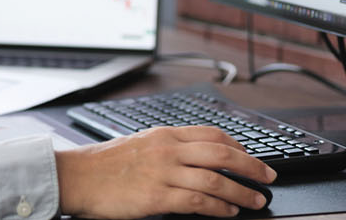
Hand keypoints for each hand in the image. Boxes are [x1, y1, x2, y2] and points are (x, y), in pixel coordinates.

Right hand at [55, 126, 276, 217]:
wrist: (76, 177)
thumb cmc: (103, 164)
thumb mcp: (139, 143)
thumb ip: (167, 147)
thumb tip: (195, 157)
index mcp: (164, 134)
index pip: (212, 134)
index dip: (238, 146)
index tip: (252, 157)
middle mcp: (167, 149)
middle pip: (221, 153)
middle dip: (252, 166)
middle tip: (269, 177)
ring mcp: (163, 172)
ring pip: (215, 178)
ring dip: (242, 191)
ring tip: (256, 200)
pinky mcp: (157, 196)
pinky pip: (198, 201)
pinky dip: (219, 207)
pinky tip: (229, 212)